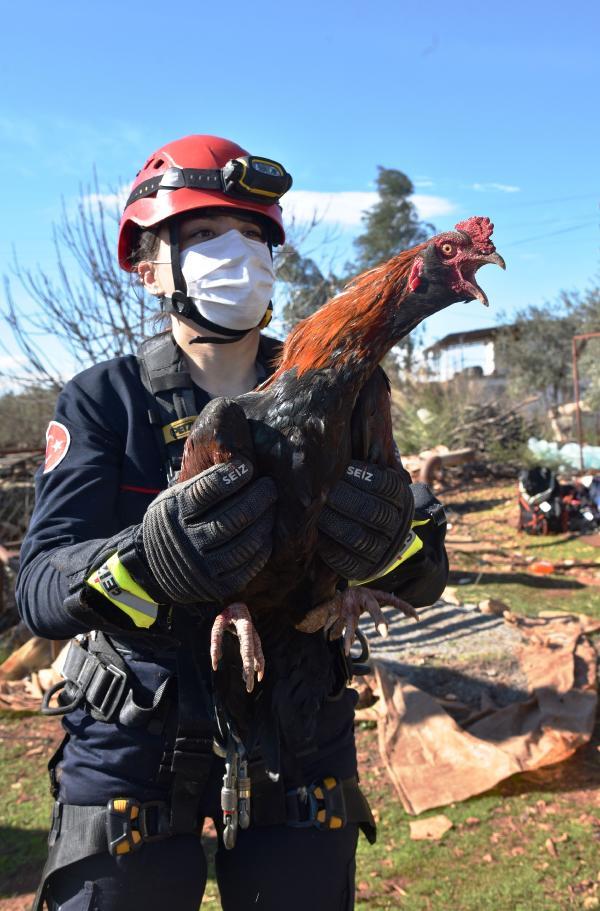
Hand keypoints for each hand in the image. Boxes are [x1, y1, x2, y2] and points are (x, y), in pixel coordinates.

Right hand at [135, 459, 276, 603]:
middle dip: (258, 498)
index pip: (207, 491)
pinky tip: (265, 535)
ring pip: (244, 544)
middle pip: (232, 518)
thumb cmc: (173, 521)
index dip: (231, 476)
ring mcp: (202, 565)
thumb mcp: (172, 497)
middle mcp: (188, 539)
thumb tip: (238, 460)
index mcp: (175, 511)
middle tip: (270, 486)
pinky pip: (247, 566)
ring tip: (270, 509)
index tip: (248, 466)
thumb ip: (198, 484)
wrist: (151, 567)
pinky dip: (262, 549)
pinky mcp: (216, 584)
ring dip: (264, 523)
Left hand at [317, 460, 413, 580]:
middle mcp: (397, 524)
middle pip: (371, 511)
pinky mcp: (365, 569)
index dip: (360, 476)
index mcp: (400, 498)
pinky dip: (329, 549)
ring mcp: (383, 550)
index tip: (341, 469)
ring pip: (358, 537)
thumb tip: (348, 433)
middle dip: (342, 500)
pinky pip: (347, 562)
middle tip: (322, 492)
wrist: (371, 536)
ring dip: (332, 523)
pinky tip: (317, 536)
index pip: (384, 485)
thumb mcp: (369, 475)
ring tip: (315, 513)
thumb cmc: (360, 494)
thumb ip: (361, 458)